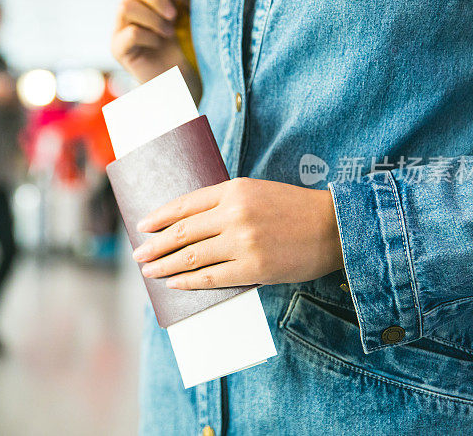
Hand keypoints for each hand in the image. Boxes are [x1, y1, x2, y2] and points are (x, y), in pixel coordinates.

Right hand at [111, 0, 198, 87]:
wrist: (190, 79)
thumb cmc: (193, 46)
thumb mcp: (194, 12)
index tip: (182, 5)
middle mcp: (131, 10)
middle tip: (174, 16)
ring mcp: (121, 29)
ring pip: (125, 6)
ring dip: (153, 19)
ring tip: (169, 34)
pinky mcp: (118, 49)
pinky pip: (130, 33)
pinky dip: (149, 37)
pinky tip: (158, 45)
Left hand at [132, 178, 343, 289]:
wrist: (333, 228)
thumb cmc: (292, 209)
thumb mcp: (255, 192)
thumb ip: (223, 203)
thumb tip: (187, 224)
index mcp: (233, 189)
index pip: (184, 204)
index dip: (159, 217)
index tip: (142, 226)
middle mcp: (235, 213)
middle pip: (182, 232)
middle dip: (155, 245)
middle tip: (139, 255)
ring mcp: (243, 242)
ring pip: (192, 256)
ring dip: (165, 266)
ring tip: (150, 271)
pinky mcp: (254, 268)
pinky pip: (212, 278)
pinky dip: (189, 282)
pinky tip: (175, 283)